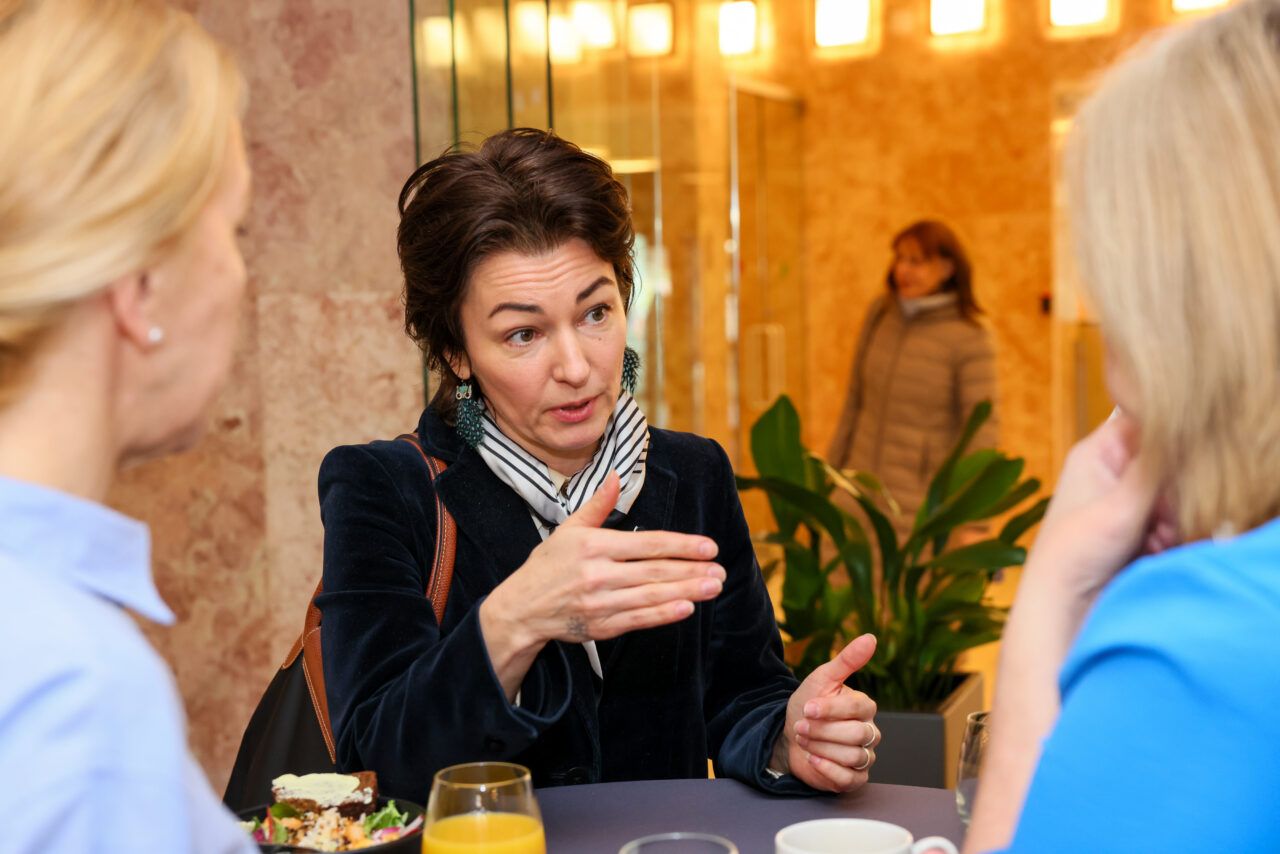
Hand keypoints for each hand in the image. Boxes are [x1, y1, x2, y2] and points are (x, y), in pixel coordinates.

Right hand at [480, 473, 725, 696]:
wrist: (522, 608)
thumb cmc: (547, 565)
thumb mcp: (569, 529)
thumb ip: (598, 504)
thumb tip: (617, 475)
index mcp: (593, 546)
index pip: (647, 544)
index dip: (681, 545)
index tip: (709, 547)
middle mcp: (598, 574)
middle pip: (654, 572)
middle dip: (691, 570)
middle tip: (721, 570)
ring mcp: (600, 603)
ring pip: (650, 596)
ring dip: (686, 592)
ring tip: (713, 587)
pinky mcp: (600, 627)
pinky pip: (638, 620)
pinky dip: (663, 615)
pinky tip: (686, 608)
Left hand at [773, 634, 878, 792]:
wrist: (788, 735)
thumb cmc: (808, 704)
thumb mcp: (822, 678)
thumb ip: (847, 659)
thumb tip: (871, 637)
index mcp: (864, 707)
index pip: (858, 709)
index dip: (830, 709)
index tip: (808, 707)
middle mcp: (869, 732)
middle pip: (856, 734)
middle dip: (822, 731)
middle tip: (802, 726)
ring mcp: (864, 756)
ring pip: (853, 756)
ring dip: (821, 748)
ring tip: (804, 739)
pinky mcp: (853, 777)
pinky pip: (849, 778)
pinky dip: (827, 769)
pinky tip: (812, 758)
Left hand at [1028, 410, 1160, 604]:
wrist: (1064, 608)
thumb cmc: (1074, 553)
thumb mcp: (1120, 504)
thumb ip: (1156, 466)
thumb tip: (1181, 427)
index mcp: (1098, 451)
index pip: (1148, 419)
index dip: (1169, 442)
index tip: (1172, 472)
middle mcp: (1113, 469)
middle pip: (1169, 460)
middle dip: (1173, 491)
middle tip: (1157, 519)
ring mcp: (1128, 499)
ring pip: (1176, 492)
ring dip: (1175, 517)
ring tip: (1153, 540)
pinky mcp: (1140, 527)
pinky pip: (1174, 519)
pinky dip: (1172, 536)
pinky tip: (1156, 552)